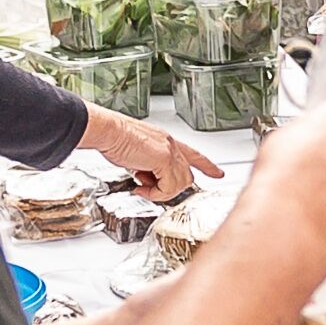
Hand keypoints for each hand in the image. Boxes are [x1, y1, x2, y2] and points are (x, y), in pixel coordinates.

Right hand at [88, 115, 211, 202]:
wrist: (107, 131)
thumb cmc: (114, 138)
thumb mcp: (135, 155)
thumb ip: (147, 167)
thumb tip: (147, 181)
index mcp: (165, 141)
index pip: (193, 154)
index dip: (207, 165)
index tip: (218, 173)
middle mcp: (171, 144)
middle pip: (187, 176)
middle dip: (170, 188)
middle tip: (148, 188)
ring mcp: (169, 151)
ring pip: (180, 184)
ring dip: (160, 192)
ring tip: (142, 187)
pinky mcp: (164, 159)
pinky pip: (168, 188)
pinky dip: (154, 193)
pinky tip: (140, 188)